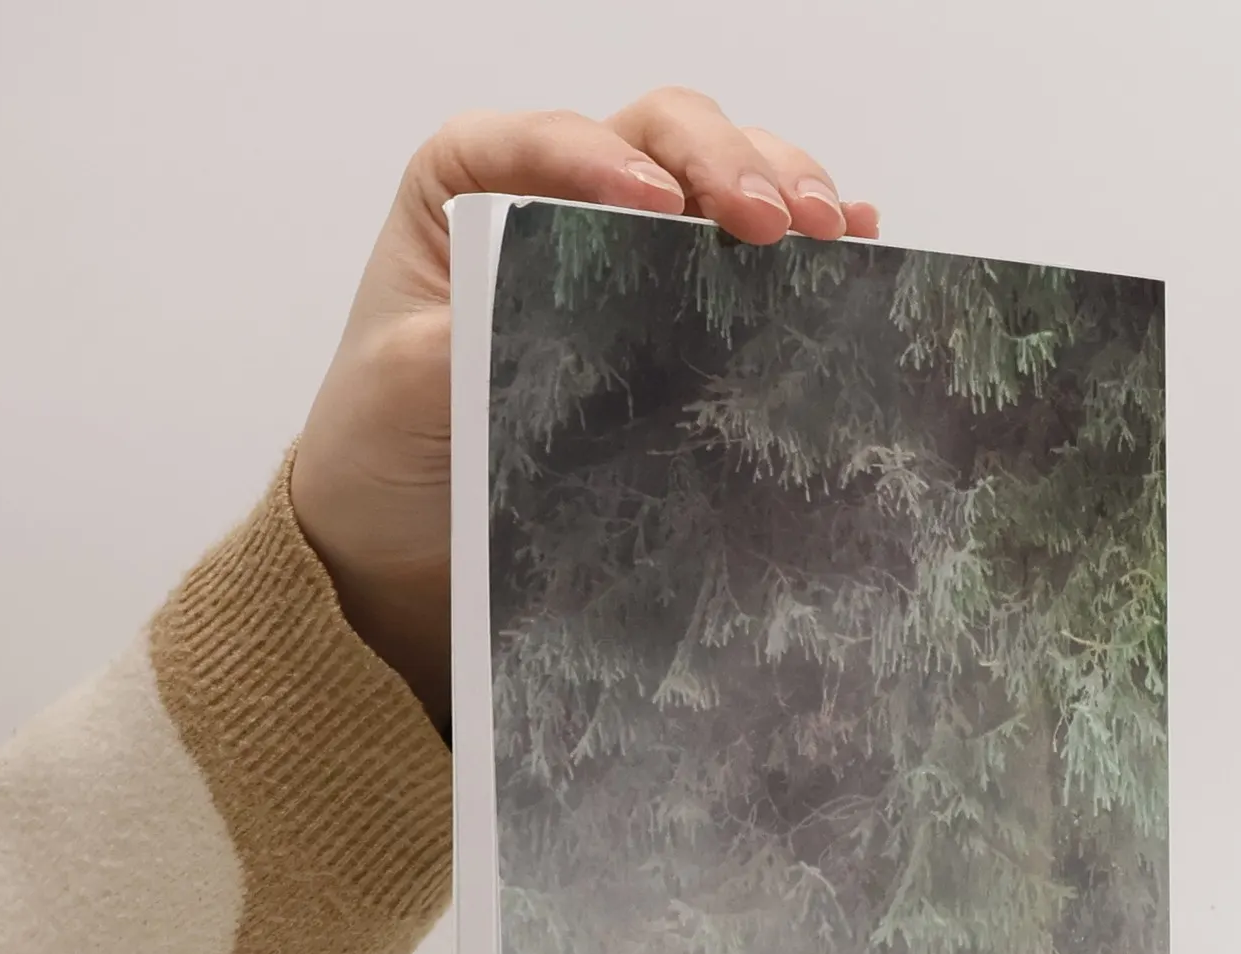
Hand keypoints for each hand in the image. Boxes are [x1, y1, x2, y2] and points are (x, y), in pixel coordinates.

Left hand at [289, 90, 879, 733]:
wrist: (402, 529)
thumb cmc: (386, 441)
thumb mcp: (404, 387)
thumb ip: (464, 336)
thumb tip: (553, 313)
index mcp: (472, 184)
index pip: (550, 140)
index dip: (609, 158)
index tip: (656, 203)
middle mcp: (556, 195)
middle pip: (659, 137)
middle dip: (726, 164)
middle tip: (776, 220)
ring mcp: (625, 249)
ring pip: (715, 178)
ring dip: (781, 189)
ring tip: (831, 230)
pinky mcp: (674, 311)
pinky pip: (744, 255)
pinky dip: (802, 242)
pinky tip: (854, 245)